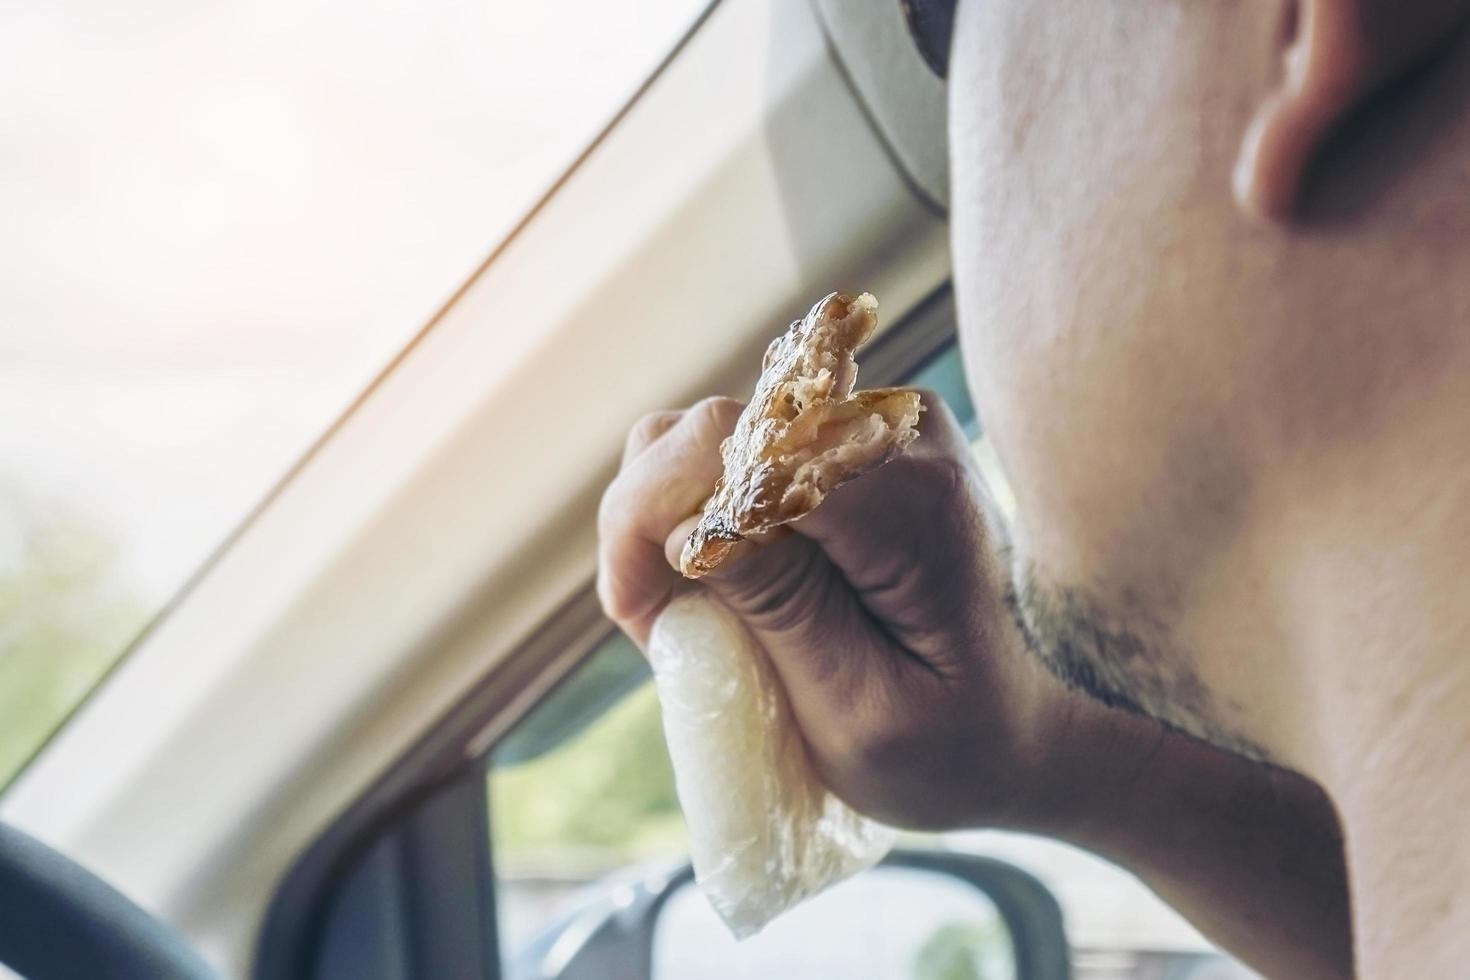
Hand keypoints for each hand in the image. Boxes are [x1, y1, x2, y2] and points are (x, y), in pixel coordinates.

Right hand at [598, 392, 1126, 829]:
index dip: (648, 519)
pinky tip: (724, 586)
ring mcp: (882, 430)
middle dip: (650, 522)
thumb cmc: (965, 744)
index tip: (637, 617)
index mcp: (905, 500)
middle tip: (653, 627)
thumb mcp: (861, 710)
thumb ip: (778, 608)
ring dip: (675, 519)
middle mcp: (896, 435)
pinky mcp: (864, 445)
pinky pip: (752, 455)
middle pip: (713, 428)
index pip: (729, 448)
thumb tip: (684, 527)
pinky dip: (713, 516)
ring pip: (720, 433)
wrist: (1049, 724)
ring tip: (687, 613)